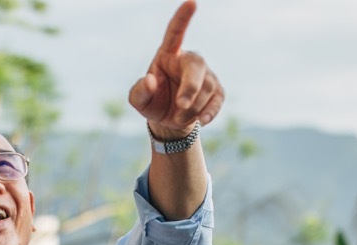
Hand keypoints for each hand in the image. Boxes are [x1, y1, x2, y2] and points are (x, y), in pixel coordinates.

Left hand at [128, 0, 223, 137]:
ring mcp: (206, 74)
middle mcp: (189, 61)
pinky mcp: (216, 90)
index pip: (175, 33)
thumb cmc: (153, 102)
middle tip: (181, 106)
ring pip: (207, 87)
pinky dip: (209, 112)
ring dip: (192, 107)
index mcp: (168, 54)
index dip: (183, 18)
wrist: (169, 120)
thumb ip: (140, 91)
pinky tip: (202, 120)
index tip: (191, 3)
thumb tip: (150, 80)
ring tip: (179, 117)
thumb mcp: (139, 100)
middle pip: (197, 65)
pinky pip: (218, 99)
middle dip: (191, 88)